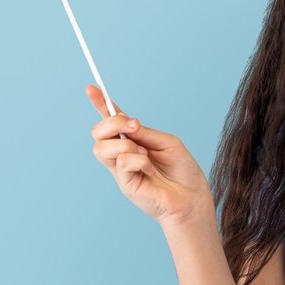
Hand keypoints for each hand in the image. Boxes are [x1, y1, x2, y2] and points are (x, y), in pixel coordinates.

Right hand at [86, 85, 213, 227]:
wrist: (192, 197)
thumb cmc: (182, 171)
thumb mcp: (166, 142)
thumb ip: (144, 133)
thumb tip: (125, 123)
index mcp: (132, 141)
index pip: (111, 121)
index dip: (100, 104)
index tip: (91, 87)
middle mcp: (122, 154)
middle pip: (98, 133)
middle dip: (112, 122)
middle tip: (135, 125)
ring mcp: (121, 170)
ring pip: (101, 148)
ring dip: (125, 143)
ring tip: (144, 152)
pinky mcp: (124, 184)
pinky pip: (121, 162)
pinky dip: (138, 160)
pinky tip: (151, 169)